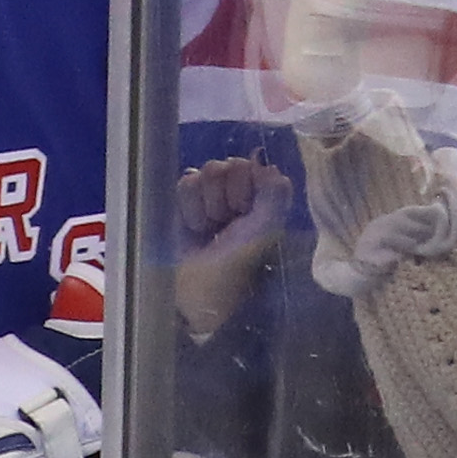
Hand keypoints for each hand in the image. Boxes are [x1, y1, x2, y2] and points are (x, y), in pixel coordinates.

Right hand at [173, 156, 289, 339]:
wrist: (202, 292)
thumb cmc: (239, 264)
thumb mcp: (264, 231)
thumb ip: (273, 196)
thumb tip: (270, 167)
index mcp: (263, 197)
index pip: (249, 164)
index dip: (244, 185)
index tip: (245, 211)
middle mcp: (238, 192)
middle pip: (222, 166)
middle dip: (221, 196)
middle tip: (226, 222)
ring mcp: (210, 197)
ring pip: (201, 174)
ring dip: (204, 205)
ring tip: (209, 229)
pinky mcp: (185, 204)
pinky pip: (183, 184)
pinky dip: (188, 208)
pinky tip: (194, 228)